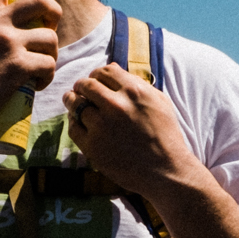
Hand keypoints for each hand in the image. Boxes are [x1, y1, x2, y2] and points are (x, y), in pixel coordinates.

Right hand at [0, 0, 60, 129]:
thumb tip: (7, 27)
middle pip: (40, 1)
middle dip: (54, 12)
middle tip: (51, 27)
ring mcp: (9, 43)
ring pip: (50, 38)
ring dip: (52, 54)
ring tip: (42, 68)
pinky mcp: (18, 65)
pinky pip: (48, 64)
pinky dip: (47, 76)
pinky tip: (38, 83)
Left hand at [64, 63, 201, 197]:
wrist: (166, 171)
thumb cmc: (165, 135)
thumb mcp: (159, 101)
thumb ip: (135, 82)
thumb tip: (112, 67)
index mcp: (134, 91)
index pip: (104, 71)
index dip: (97, 75)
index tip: (96, 81)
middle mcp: (116, 105)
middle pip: (86, 84)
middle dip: (81, 85)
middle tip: (80, 90)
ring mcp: (102, 126)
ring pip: (75, 104)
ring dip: (72, 101)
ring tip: (72, 101)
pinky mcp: (92, 146)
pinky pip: (73, 127)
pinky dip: (73, 122)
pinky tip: (79, 122)